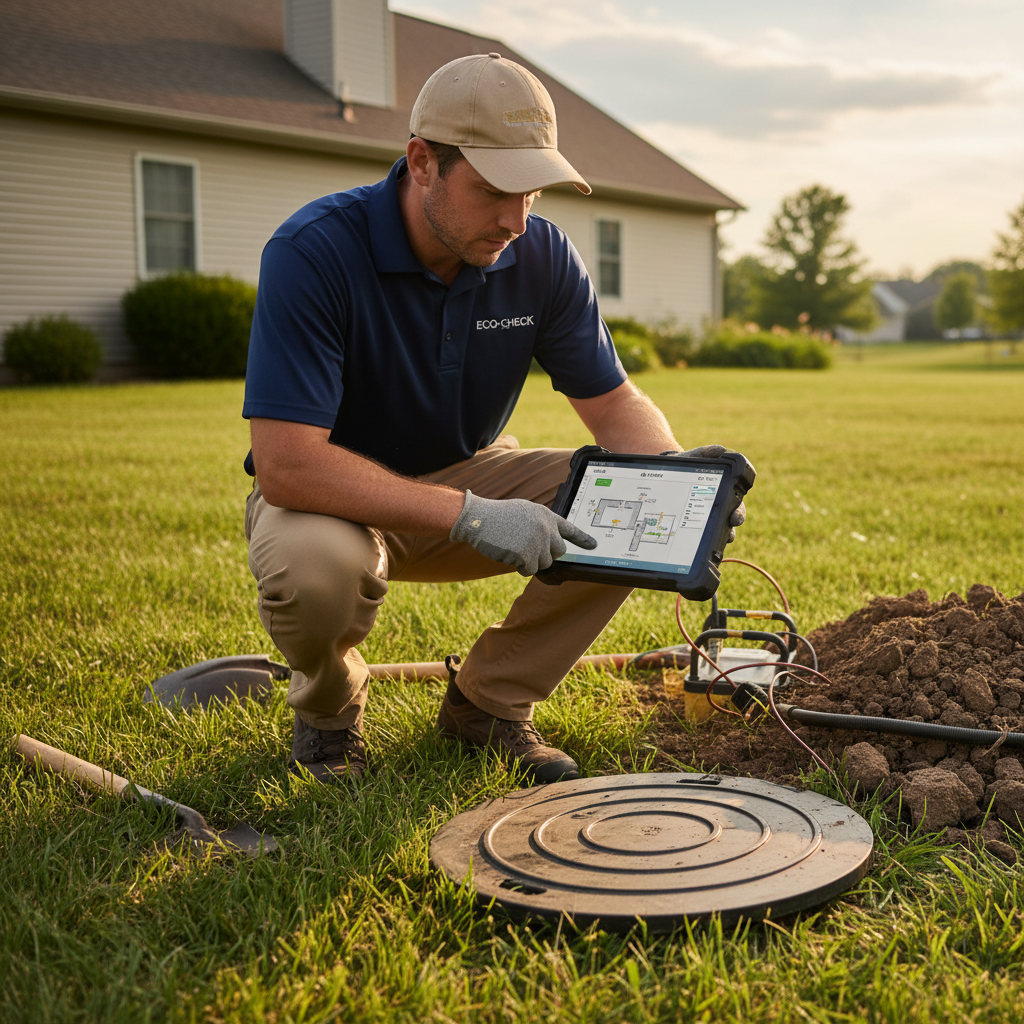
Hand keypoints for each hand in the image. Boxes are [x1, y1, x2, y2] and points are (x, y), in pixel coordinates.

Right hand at [450, 490, 596, 575]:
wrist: (478, 519)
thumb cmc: (498, 517)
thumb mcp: (525, 512)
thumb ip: (540, 525)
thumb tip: (551, 547)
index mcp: (546, 515)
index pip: (569, 529)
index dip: (582, 539)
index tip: (594, 546)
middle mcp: (546, 528)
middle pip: (558, 552)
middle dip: (546, 555)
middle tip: (528, 548)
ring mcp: (537, 541)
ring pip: (544, 563)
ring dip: (530, 561)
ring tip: (514, 546)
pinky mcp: (527, 554)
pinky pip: (529, 570)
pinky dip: (519, 567)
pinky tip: (509, 553)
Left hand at [659, 445, 745, 543]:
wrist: (667, 475)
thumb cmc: (687, 465)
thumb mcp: (695, 457)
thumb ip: (707, 453)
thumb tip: (720, 451)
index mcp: (724, 495)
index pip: (737, 507)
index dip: (738, 514)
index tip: (734, 518)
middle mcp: (717, 511)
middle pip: (729, 526)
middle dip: (730, 531)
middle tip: (727, 533)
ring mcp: (705, 521)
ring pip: (716, 536)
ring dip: (717, 541)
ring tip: (714, 545)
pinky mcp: (690, 527)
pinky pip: (697, 540)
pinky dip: (698, 545)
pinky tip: (692, 548)